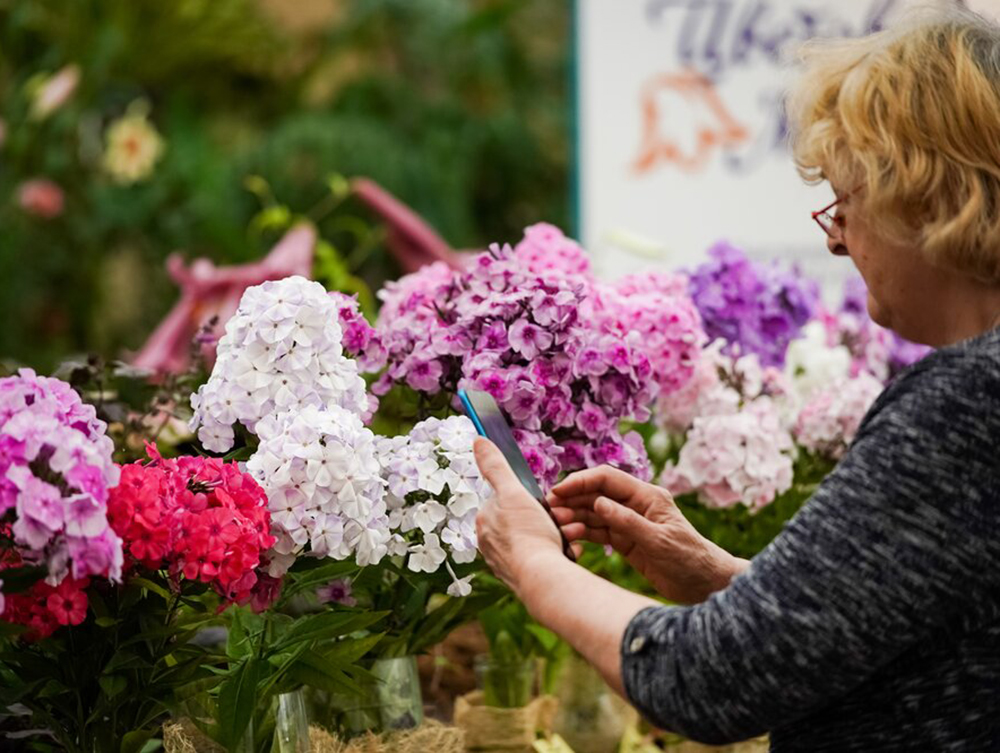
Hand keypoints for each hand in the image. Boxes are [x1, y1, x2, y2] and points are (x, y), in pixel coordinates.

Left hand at [474, 439, 568, 596]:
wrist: (543, 578)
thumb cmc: (528, 534)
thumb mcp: (513, 491)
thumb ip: (496, 466)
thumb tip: (478, 439)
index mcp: (485, 522)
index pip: (506, 501)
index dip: (528, 498)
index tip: (545, 502)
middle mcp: (490, 544)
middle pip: (522, 521)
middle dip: (545, 518)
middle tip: (562, 519)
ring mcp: (505, 563)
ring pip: (535, 540)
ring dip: (556, 534)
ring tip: (569, 535)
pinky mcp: (522, 578)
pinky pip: (542, 559)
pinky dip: (556, 554)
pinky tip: (566, 552)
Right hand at [549, 466, 745, 603]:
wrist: (703, 585)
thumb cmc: (689, 560)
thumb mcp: (659, 541)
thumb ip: (628, 522)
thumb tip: (599, 503)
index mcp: (647, 496)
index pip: (607, 479)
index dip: (581, 481)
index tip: (559, 490)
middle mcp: (635, 505)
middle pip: (596, 494)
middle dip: (572, 498)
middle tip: (549, 508)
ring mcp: (628, 522)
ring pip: (594, 513)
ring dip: (574, 517)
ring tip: (555, 525)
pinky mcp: (625, 541)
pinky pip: (598, 532)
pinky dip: (582, 533)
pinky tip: (568, 537)